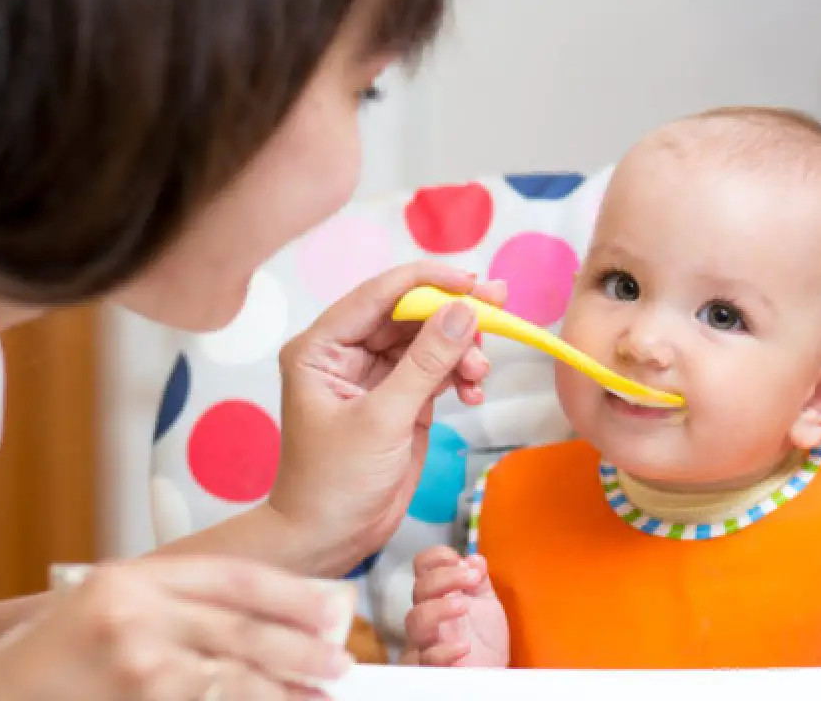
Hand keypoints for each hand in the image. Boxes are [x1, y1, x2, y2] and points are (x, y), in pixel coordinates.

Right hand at [0, 557, 354, 699]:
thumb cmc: (61, 652)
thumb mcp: (116, 603)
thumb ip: (183, 602)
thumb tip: (273, 617)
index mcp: (139, 577)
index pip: (237, 579)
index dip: (293, 597)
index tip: (332, 613)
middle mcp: (137, 615)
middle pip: (243, 631)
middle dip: (301, 651)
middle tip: (338, 664)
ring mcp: (137, 665)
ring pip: (233, 679)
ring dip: (283, 692)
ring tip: (318, 697)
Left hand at [269, 261, 505, 573]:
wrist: (330, 538)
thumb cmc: (335, 482)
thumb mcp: (383, 419)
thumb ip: (425, 363)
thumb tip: (464, 312)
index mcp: (321, 347)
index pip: (378, 295)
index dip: (426, 282)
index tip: (470, 282)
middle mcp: (346, 353)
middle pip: (409, 313)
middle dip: (453, 314)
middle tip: (498, 305)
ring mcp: (376, 376)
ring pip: (429, 340)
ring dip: (462, 350)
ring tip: (479, 374)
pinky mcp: (401, 398)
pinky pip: (438, 369)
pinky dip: (460, 375)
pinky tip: (473, 391)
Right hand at [403, 546, 508, 666]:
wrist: (491, 675)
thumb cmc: (484, 641)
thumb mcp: (487, 605)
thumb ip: (480, 581)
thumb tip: (474, 558)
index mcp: (438, 595)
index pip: (423, 567)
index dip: (438, 558)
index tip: (463, 562)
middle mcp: (427, 616)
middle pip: (419, 589)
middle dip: (446, 577)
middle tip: (473, 578)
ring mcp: (425, 642)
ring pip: (415, 620)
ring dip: (439, 608)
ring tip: (464, 605)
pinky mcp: (429, 668)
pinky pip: (424, 659)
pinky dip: (443, 651)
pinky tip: (464, 647)